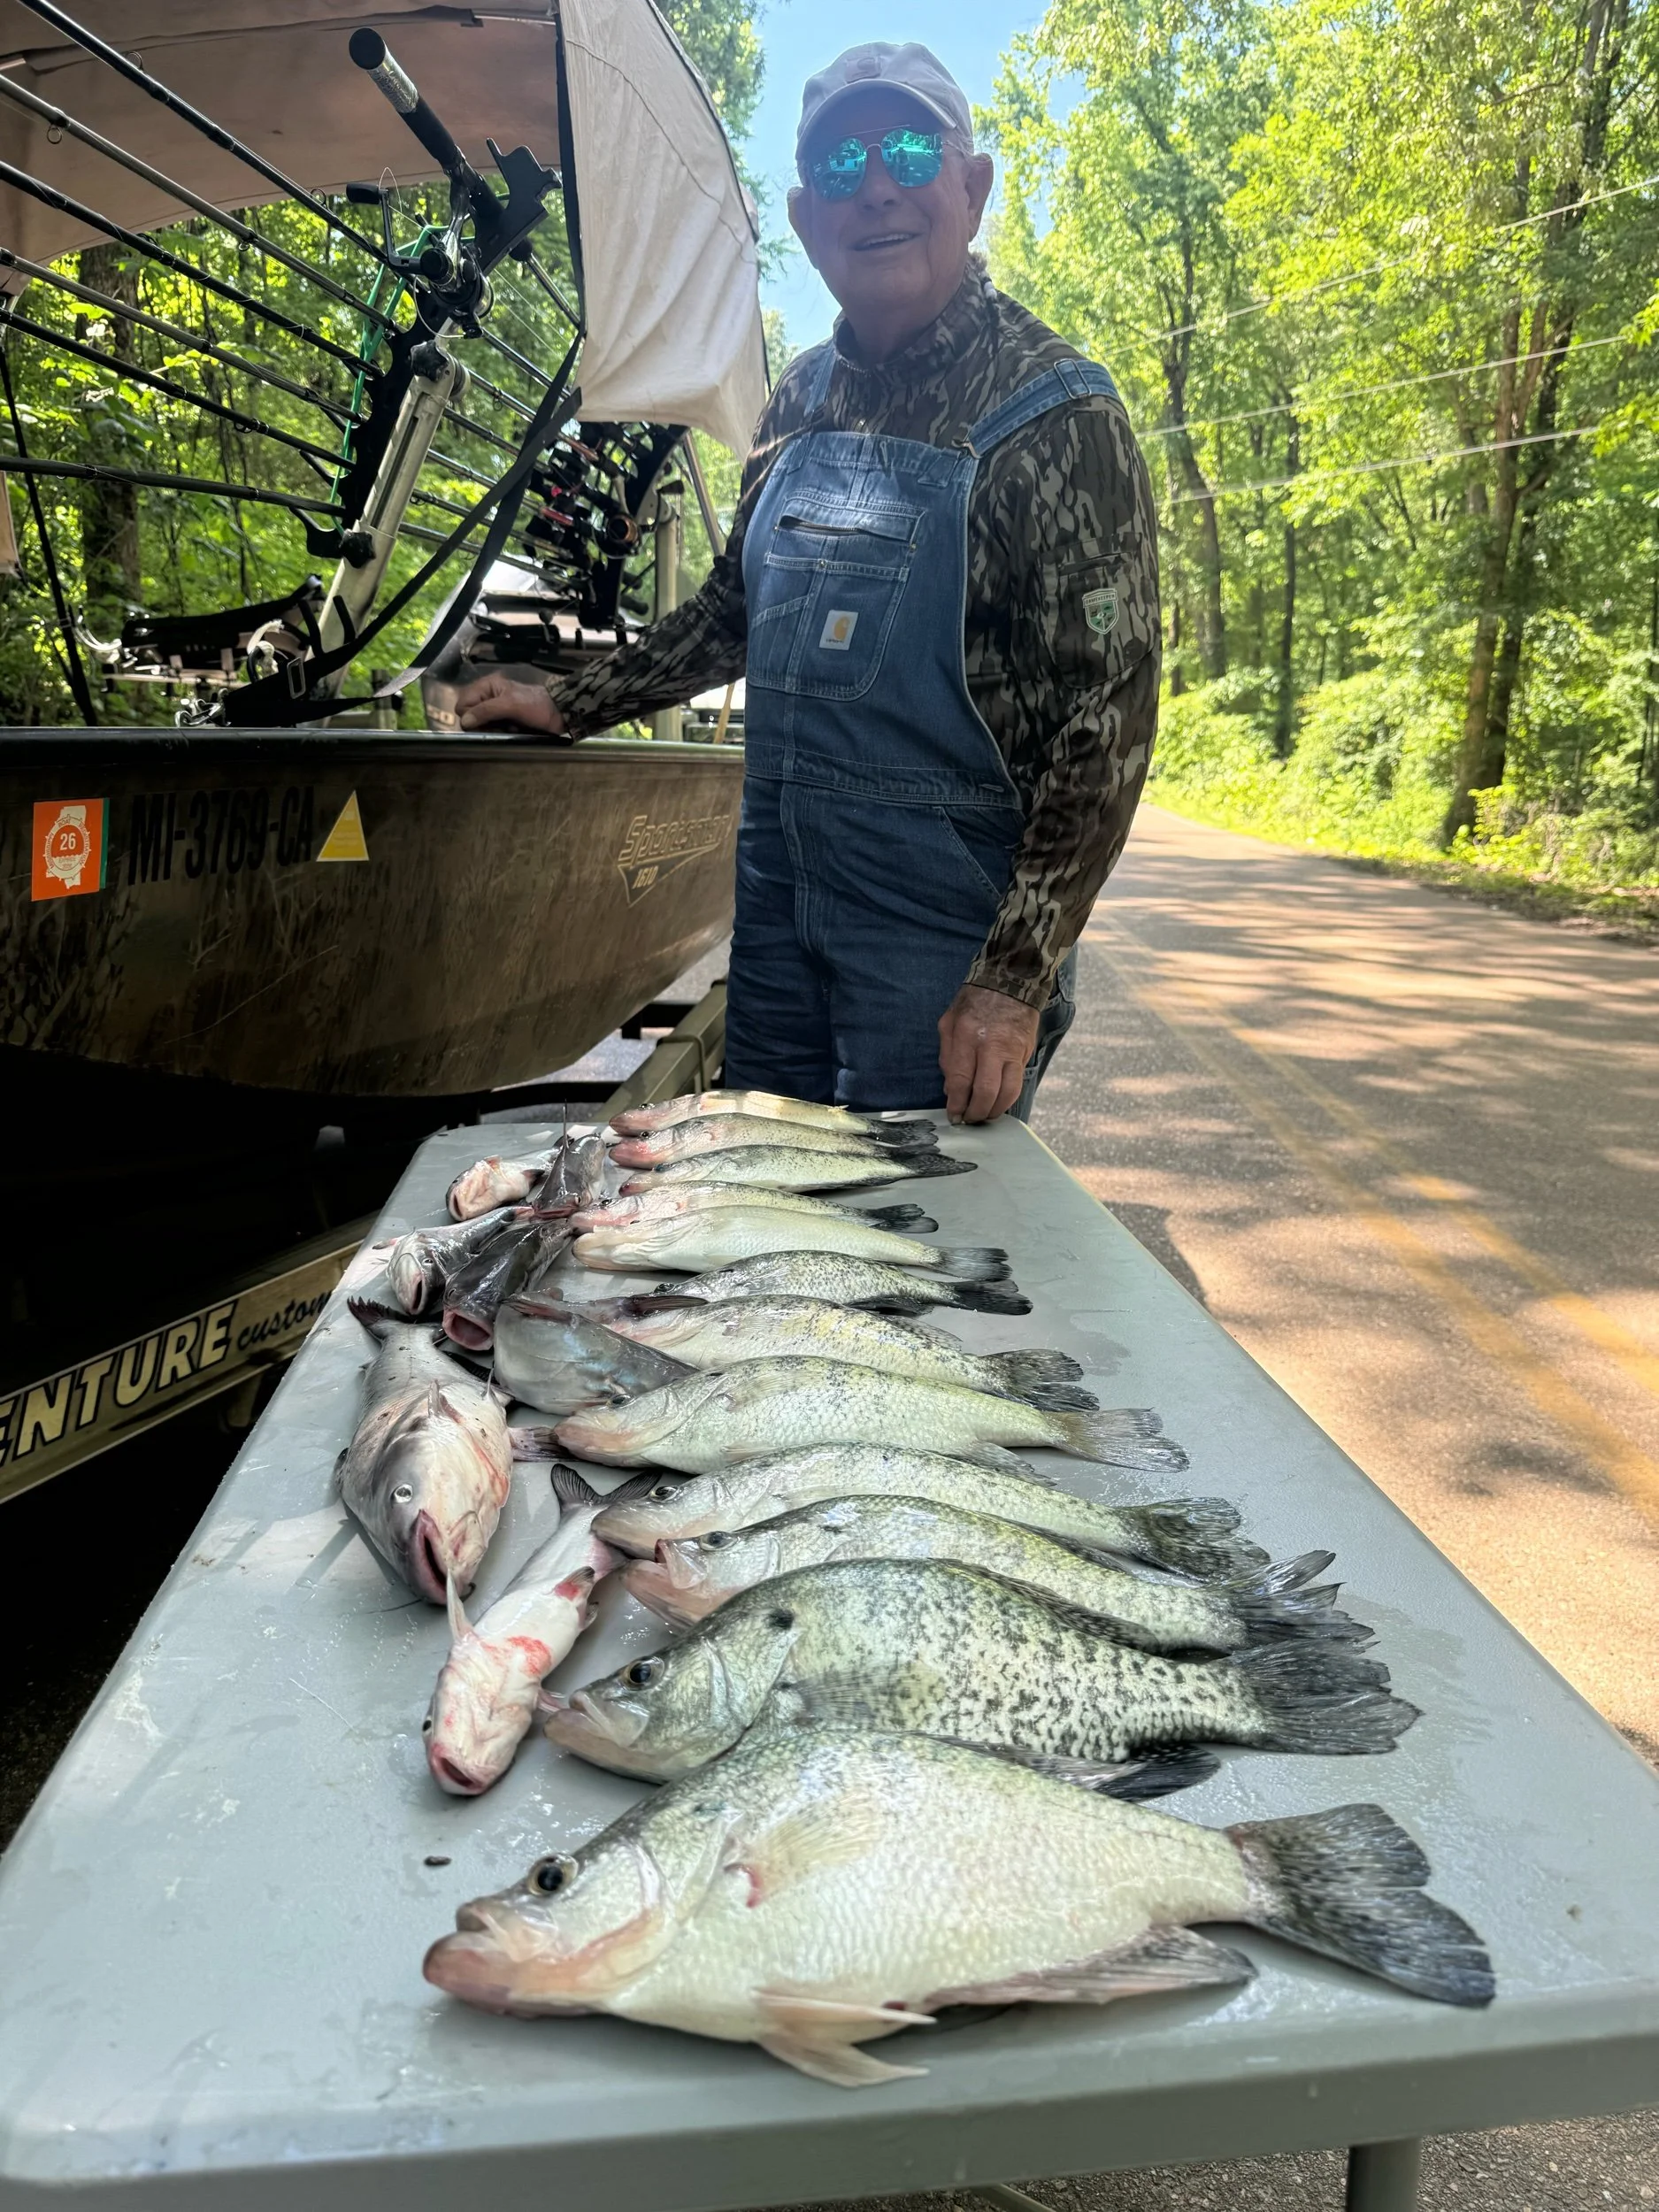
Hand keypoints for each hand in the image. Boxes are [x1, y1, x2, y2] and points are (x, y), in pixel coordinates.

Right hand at [456, 673, 564, 733]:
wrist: (559, 714)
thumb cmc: (536, 705)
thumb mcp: (511, 705)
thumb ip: (486, 710)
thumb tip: (464, 722)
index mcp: (486, 686)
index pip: (462, 704)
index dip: (470, 716)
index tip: (485, 722)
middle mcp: (487, 696)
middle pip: (469, 716)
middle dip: (483, 724)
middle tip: (499, 726)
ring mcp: (495, 710)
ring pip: (480, 725)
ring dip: (493, 730)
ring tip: (508, 728)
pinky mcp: (503, 721)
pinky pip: (492, 730)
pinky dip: (500, 733)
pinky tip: (512, 730)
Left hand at [938, 984, 1039, 1124]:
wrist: (1012, 981)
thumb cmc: (975, 1001)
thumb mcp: (949, 1020)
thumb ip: (947, 1055)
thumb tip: (950, 1088)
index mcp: (967, 1035)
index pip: (961, 1079)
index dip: (957, 1103)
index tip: (954, 1115)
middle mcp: (991, 1044)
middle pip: (985, 1091)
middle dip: (975, 1112)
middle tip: (968, 1120)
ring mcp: (1012, 1050)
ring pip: (1007, 1092)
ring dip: (994, 1110)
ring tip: (983, 1115)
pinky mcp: (1025, 1053)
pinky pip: (1017, 1084)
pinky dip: (1007, 1099)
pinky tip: (997, 1103)